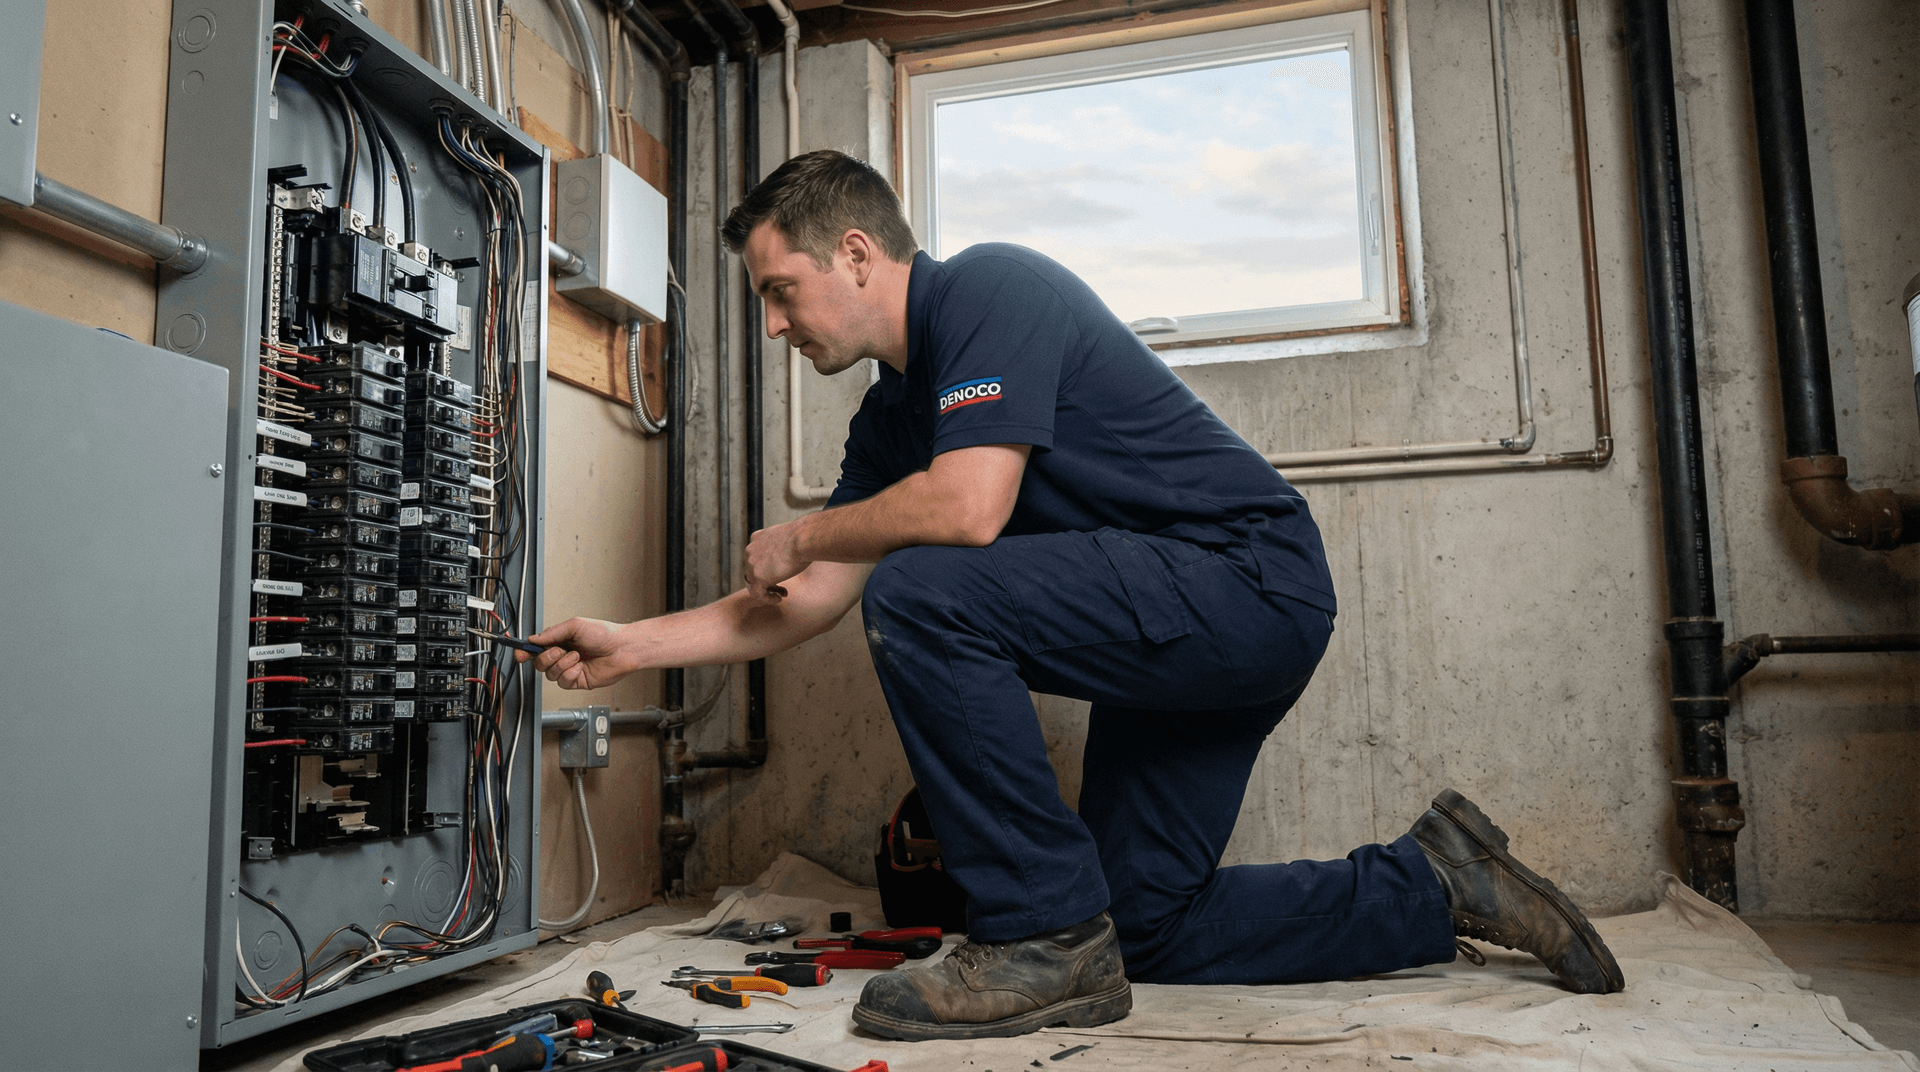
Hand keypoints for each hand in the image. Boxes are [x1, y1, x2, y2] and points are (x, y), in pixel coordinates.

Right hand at [517, 617, 634, 689]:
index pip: (535, 648)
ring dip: (562, 664)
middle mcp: (562, 655)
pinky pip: (563, 682)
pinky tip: (581, 667)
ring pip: (550, 674)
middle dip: (547, 657)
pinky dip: (570, 673)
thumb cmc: (604, 634)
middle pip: (539, 663)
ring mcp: (569, 669)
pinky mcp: (577, 681)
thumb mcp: (575, 626)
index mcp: (560, 640)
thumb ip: (552, 633)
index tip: (519, 654)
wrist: (622, 648)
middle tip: (561, 650)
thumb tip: (534, 639)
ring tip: (577, 656)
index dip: (524, 652)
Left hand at [744, 520, 808, 604]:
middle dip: (768, 581)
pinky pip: (757, 594)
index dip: (768, 569)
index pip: (757, 559)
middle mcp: (750, 550)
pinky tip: (778, 599)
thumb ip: (781, 546)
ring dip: (768, 591)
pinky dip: (767, 599)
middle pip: (754, 572)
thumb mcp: (787, 539)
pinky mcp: (757, 577)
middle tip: (781, 588)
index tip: (781, 574)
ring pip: (755, 583)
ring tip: (781, 595)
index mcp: (757, 539)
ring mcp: (751, 564)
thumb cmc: (802, 538)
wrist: (802, 540)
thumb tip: (789, 552)